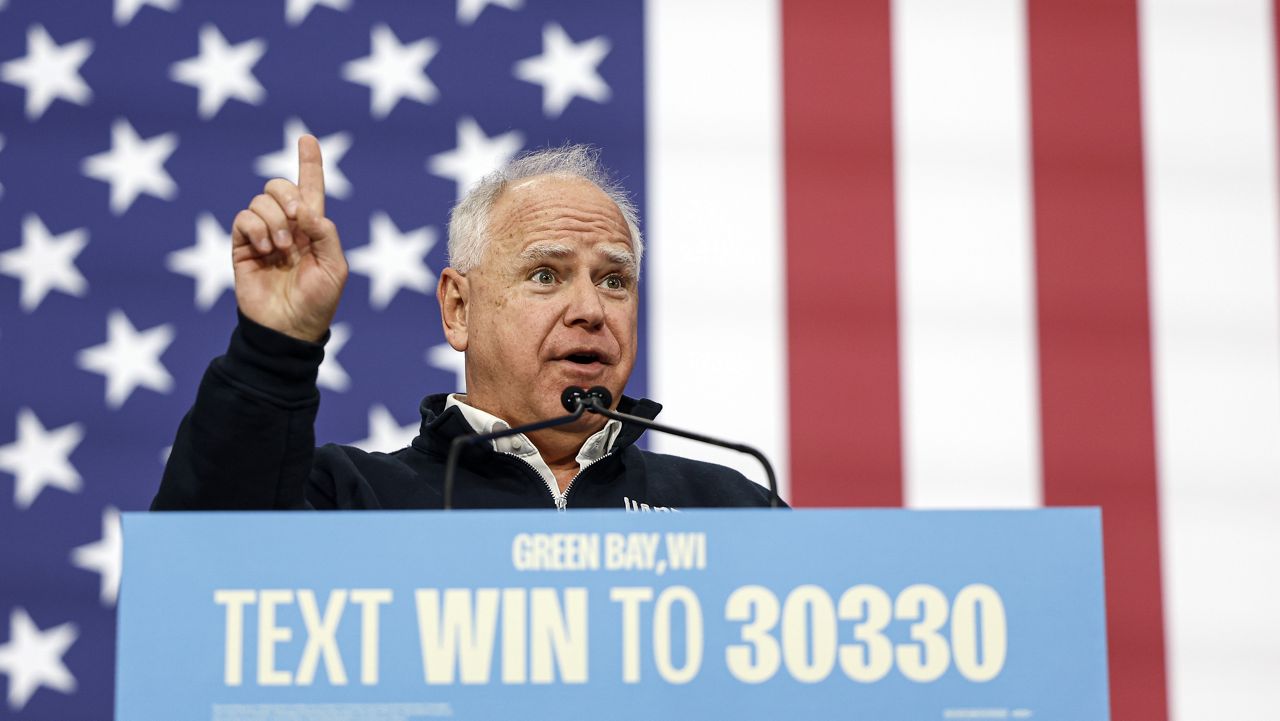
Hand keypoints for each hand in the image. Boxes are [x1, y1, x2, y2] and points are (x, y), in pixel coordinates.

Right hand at [231, 135, 347, 342]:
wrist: (289, 329)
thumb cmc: (318, 301)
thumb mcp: (335, 267)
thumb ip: (326, 233)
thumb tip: (305, 210)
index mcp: (313, 228)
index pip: (310, 187)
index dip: (309, 162)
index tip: (306, 138)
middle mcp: (287, 226)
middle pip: (280, 186)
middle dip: (289, 196)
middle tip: (298, 221)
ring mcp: (263, 234)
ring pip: (261, 200)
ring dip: (275, 221)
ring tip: (281, 249)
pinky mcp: (242, 246)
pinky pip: (243, 217)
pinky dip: (256, 229)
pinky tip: (265, 250)